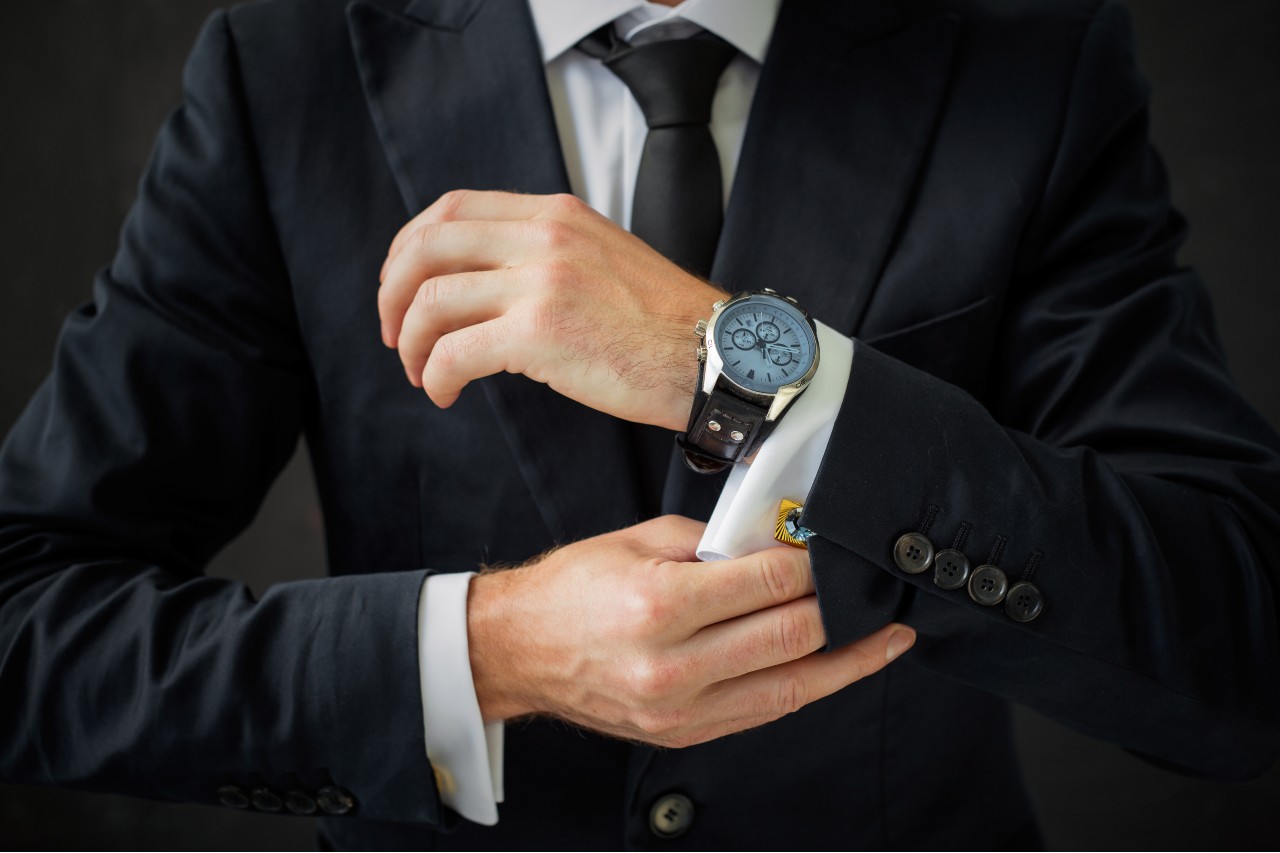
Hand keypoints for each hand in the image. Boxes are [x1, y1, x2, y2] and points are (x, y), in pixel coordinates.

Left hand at [377, 190, 725, 430]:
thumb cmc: (663, 325)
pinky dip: (436, 376)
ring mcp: (542, 281)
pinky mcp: (541, 332)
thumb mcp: (601, 258)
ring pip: (432, 302)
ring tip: (421, 373)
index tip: (401, 284)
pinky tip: (445, 393)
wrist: (714, 357)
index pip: (452, 208)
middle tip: (394, 334)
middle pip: (428, 247)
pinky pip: (455, 352)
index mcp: (556, 213)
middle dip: (393, 293)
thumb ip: (545, 254)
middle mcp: (545, 235)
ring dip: (412, 343)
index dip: (409, 247)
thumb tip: (481, 284)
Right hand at [466, 515, 915, 747]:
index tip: (827, 548)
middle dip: (835, 605)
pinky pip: (765, 711)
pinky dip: (806, 687)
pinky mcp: (685, 732)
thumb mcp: (638, 541)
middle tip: (863, 583)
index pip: (766, 584)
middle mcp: (674, 665)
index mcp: (660, 606)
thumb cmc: (571, 589)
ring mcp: (681, 708)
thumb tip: (774, 543)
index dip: (808, 564)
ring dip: (847, 659)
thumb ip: (711, 542)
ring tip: (887, 638)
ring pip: (791, 684)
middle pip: (790, 636)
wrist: (519, 650)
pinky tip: (834, 668)